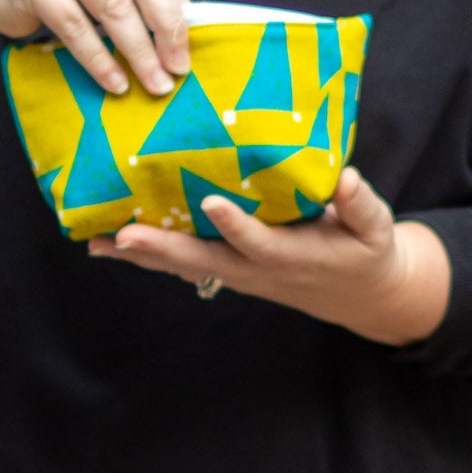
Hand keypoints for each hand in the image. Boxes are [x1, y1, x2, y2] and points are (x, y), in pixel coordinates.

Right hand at [0, 0, 190, 96]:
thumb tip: (181, 30)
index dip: (179, 7)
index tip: (187, 45)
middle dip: (166, 29)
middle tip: (178, 67)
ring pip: (112, 5)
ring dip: (138, 51)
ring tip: (154, 82)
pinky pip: (76, 27)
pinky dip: (100, 60)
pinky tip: (115, 81)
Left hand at [88, 166, 450, 346]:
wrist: (356, 293)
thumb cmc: (364, 251)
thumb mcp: (374, 229)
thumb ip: (359, 205)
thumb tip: (346, 179)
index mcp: (292, 256)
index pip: (258, 242)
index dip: (235, 226)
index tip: (212, 202)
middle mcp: (255, 269)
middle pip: (202, 261)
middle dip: (162, 250)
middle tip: (124, 237)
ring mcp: (236, 273)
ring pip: (183, 265)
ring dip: (140, 256)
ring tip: (97, 242)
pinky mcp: (225, 269)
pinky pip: (180, 263)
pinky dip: (144, 256)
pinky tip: (107, 244)